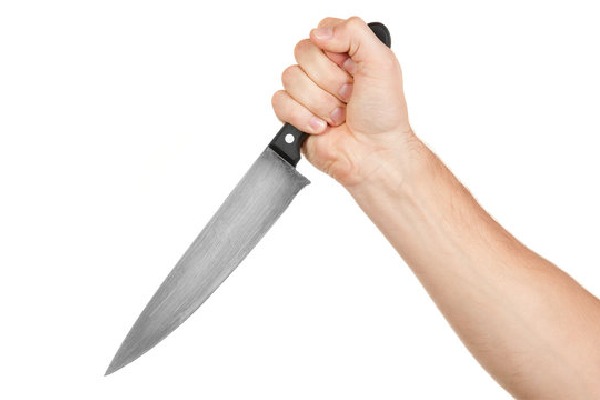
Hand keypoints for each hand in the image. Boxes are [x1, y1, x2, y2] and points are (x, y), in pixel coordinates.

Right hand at [272, 17, 413, 187]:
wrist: (374, 154)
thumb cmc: (383, 115)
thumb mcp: (382, 62)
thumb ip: (354, 32)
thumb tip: (318, 33)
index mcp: (346, 54)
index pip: (320, 32)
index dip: (333, 51)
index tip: (351, 69)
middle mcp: (325, 71)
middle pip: (302, 53)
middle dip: (329, 80)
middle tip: (349, 96)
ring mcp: (308, 93)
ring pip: (290, 78)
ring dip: (319, 102)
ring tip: (338, 116)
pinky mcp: (294, 115)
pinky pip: (280, 102)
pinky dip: (302, 117)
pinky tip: (322, 127)